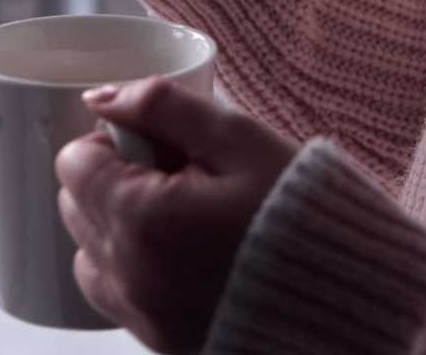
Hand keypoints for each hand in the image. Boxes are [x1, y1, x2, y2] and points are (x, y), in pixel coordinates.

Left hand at [54, 77, 297, 353]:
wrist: (352, 297)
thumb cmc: (299, 212)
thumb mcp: (236, 138)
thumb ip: (160, 105)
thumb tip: (101, 96)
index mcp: (140, 219)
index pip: (74, 162)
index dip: (114, 139)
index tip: (161, 142)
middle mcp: (129, 276)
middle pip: (75, 206)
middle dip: (113, 178)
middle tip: (178, 172)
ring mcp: (143, 316)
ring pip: (89, 254)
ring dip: (117, 224)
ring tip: (183, 213)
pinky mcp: (160, 342)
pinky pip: (117, 294)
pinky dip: (133, 266)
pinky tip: (186, 251)